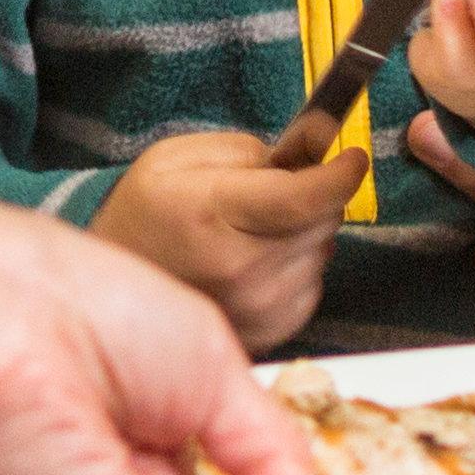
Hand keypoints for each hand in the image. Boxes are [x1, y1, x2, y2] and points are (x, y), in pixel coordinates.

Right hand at [90, 127, 357, 350]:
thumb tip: (315, 142)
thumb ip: (250, 149)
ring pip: (323, 251)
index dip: (341, 175)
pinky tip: (257, 262)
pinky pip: (314, 285)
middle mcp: (240, 270)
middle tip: (274, 190)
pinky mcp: (270, 332)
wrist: (119, 288)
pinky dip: (297, 267)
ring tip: (255, 230)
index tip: (354, 158)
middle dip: (313, 195)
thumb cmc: (147, 213)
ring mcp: (258, 308)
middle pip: (323, 221)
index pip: (306, 197)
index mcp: (214, 215)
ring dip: (305, 233)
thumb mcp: (179, 157)